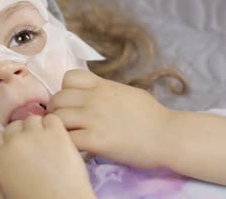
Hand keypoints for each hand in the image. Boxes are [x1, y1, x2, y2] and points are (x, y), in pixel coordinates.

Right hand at [0, 115, 95, 198]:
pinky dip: (54, 126)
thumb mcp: (1, 193)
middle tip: (33, 149)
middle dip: (22, 135)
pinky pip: (52, 118)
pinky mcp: (57, 132)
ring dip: (38, 128)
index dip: (5, 142)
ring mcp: (36, 134)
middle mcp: (15, 140)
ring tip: (47, 143)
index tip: (14, 150)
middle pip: (14, 125)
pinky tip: (58, 139)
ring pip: (33, 119)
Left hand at [47, 69, 172, 168]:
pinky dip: (68, 144)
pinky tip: (78, 148)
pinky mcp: (95, 140)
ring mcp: (94, 118)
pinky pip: (68, 139)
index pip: (68, 77)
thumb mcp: (126, 92)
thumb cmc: (152, 115)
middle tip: (66, 123)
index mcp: (102, 85)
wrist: (168, 135)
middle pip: (57, 98)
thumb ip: (105, 90)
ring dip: (59, 128)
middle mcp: (94, 98)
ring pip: (57, 118)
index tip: (71, 103)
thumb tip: (91, 92)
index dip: (65, 90)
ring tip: (69, 136)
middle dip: (57, 111)